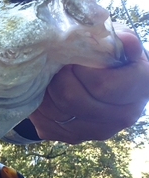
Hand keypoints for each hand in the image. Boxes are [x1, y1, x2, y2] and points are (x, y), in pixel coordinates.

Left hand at [29, 24, 148, 143]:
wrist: (102, 77)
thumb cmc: (108, 53)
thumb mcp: (114, 39)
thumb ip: (118, 39)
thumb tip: (126, 41)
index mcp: (139, 87)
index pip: (101, 85)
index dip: (80, 68)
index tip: (72, 56)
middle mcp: (124, 115)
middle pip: (73, 99)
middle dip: (58, 78)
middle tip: (56, 64)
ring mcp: (99, 131)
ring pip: (57, 112)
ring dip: (46, 91)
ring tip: (49, 75)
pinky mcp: (75, 138)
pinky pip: (46, 123)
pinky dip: (39, 106)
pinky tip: (45, 92)